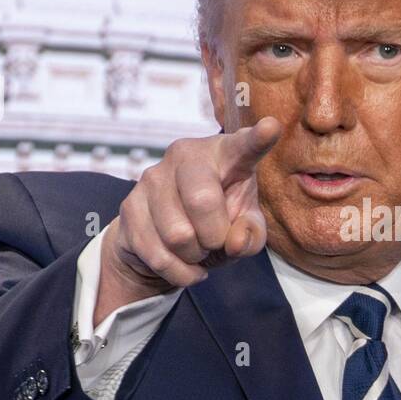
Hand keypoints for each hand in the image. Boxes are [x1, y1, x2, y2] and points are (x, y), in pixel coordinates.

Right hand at [95, 118, 280, 325]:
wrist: (164, 239)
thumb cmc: (217, 223)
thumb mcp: (244, 228)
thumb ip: (252, 234)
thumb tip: (234, 241)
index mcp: (224, 153)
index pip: (242, 145)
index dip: (258, 139)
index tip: (271, 127)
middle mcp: (185, 155)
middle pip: (202, 201)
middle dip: (214, 236)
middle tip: (215, 241)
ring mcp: (152, 177)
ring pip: (178, 235)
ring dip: (194, 256)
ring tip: (197, 250)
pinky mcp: (129, 206)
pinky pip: (158, 255)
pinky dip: (179, 272)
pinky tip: (183, 264)